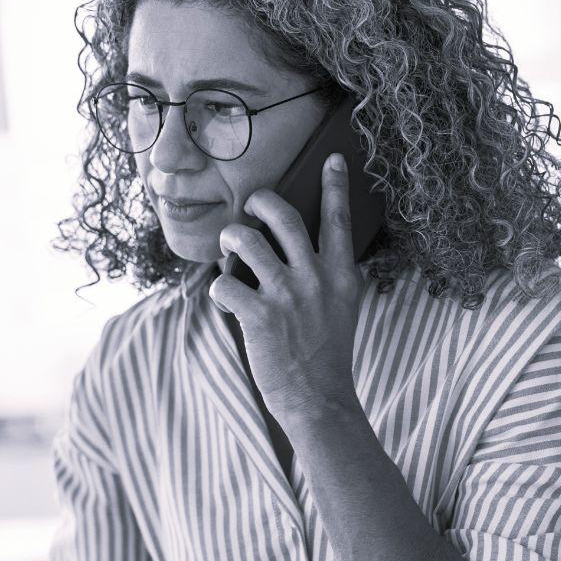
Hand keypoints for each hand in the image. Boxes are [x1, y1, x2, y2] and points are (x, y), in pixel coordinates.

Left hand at [210, 152, 362, 426]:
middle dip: (260, 202)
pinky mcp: (260, 316)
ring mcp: (287, 295)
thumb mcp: (342, 308)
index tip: (333, 159)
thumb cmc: (326, 354)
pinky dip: (218, 289)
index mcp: (342, 274)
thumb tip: (301, 246)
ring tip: (229, 248)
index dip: (334, 186)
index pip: (338, 220)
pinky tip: (225, 300)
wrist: (320, 400)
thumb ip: (327, 275)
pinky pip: (224, 285)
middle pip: (282, 216)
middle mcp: (316, 277)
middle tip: (249, 205)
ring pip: (245, 241)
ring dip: (230, 240)